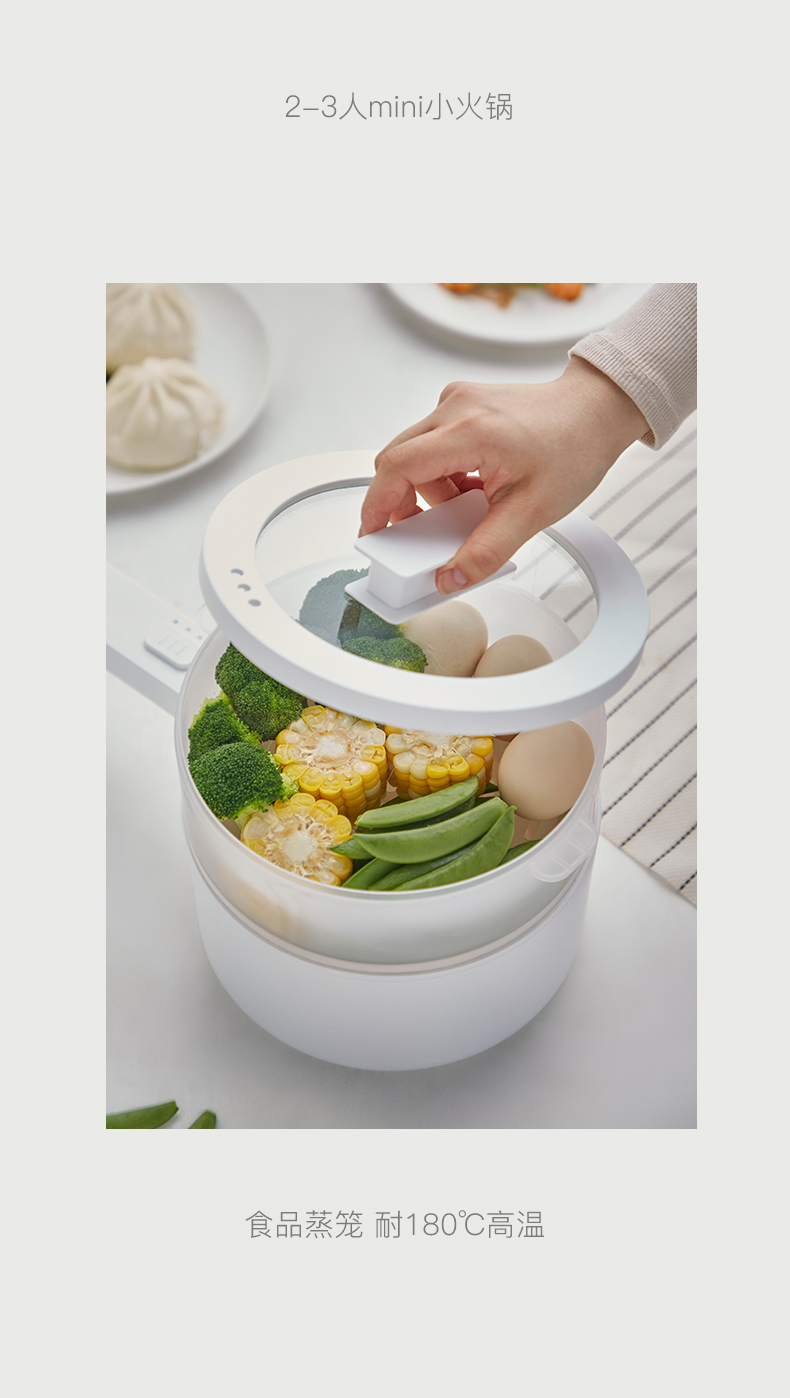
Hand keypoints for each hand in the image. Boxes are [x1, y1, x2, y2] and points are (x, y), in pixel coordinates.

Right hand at [360, 358, 647, 594]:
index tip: (373, 535)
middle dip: (404, 502)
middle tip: (421, 534)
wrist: (596, 410)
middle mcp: (455, 407)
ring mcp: (457, 400)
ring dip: (430, 489)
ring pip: (415, 453)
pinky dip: (444, 471)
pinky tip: (475, 485)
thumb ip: (486, 551)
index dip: (377, 506)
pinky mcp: (462, 402)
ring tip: (468, 506)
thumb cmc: (574, 450)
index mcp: (470, 431)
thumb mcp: (532, 513)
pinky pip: (433, 442)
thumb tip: (448, 579)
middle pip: (397, 460)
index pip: (397, 467)